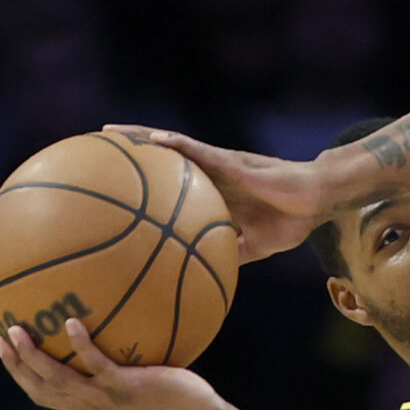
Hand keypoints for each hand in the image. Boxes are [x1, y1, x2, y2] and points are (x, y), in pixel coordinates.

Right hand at [0, 318, 223, 409]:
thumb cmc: (177, 400)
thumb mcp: (140, 388)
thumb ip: (120, 370)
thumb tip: (113, 336)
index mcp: (92, 409)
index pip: (45, 396)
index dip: (21, 376)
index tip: (6, 353)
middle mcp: (93, 408)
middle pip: (41, 389)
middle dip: (16, 365)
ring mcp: (108, 399)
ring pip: (59, 379)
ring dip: (33, 356)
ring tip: (18, 329)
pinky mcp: (127, 388)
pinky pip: (97, 365)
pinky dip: (81, 345)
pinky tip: (72, 322)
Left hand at [103, 126, 328, 261]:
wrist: (317, 201)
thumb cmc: (292, 219)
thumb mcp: (255, 246)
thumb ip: (231, 253)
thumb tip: (209, 275)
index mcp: (213, 192)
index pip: (170, 184)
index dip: (142, 183)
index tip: (109, 188)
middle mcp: (209, 173)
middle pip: (161, 159)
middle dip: (128, 153)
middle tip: (93, 150)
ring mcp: (219, 164)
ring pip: (172, 146)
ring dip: (140, 137)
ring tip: (110, 134)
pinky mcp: (232, 161)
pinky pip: (198, 150)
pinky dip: (175, 145)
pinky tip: (154, 141)